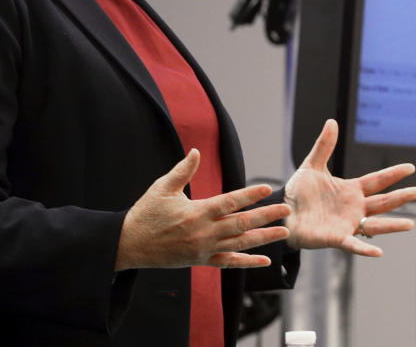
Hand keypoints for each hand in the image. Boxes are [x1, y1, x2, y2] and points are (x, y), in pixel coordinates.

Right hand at [116, 148, 290, 270]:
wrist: (129, 244)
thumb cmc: (145, 213)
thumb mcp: (162, 187)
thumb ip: (182, 170)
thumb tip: (196, 152)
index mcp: (196, 212)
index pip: (230, 202)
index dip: (250, 194)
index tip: (267, 188)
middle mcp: (204, 232)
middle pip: (241, 223)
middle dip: (266, 216)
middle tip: (286, 210)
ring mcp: (204, 249)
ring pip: (240, 244)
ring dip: (264, 238)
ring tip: (283, 233)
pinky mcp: (201, 261)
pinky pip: (229, 263)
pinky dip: (247, 262)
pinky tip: (264, 260)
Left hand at [284, 119, 415, 256]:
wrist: (282, 213)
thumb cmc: (298, 192)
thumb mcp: (312, 166)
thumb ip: (324, 146)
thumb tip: (332, 121)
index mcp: (351, 190)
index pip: (377, 180)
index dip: (393, 174)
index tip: (411, 167)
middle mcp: (354, 207)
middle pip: (382, 202)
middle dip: (401, 197)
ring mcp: (347, 224)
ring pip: (375, 225)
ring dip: (392, 225)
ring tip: (410, 224)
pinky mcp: (336, 238)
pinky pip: (353, 244)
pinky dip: (365, 249)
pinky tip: (378, 252)